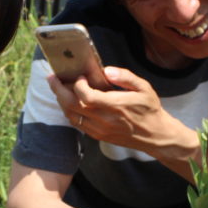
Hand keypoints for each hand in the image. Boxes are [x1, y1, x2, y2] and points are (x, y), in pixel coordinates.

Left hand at [48, 67, 197, 161]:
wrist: (155, 136)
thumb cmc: (150, 110)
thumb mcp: (144, 87)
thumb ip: (125, 77)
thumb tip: (106, 70)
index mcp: (115, 106)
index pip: (86, 97)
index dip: (77, 85)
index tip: (79, 76)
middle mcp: (104, 120)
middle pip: (71, 106)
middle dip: (58, 90)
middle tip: (53, 78)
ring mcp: (100, 130)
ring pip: (71, 116)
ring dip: (61, 101)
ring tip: (59, 88)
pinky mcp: (98, 136)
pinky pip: (77, 124)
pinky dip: (69, 112)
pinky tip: (69, 102)